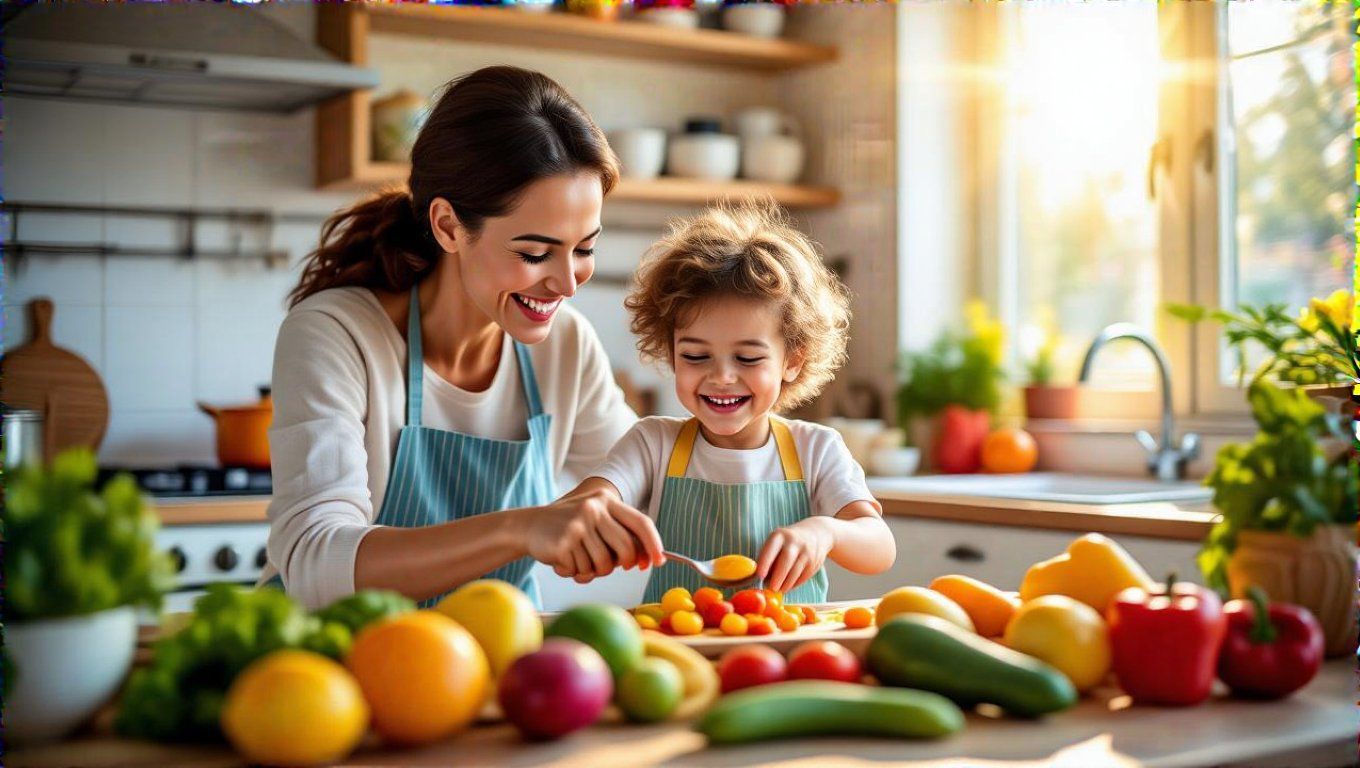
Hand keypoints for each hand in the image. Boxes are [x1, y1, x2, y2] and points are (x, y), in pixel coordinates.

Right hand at [520, 485, 664, 583]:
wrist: (529, 526)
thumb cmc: (570, 529)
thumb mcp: (596, 523)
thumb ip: (619, 536)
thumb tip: (646, 559)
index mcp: (606, 500)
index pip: (641, 522)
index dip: (654, 544)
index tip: (659, 561)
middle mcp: (594, 508)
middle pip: (625, 550)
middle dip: (618, 565)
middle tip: (605, 567)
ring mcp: (578, 523)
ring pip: (602, 565)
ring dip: (591, 571)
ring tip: (576, 560)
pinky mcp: (563, 541)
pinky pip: (580, 571)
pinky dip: (572, 572)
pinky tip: (561, 560)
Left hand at [755, 517, 833, 593]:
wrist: (815, 533)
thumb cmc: (787, 542)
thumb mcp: (776, 543)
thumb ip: (768, 557)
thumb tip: (757, 578)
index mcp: (780, 535)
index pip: (772, 548)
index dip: (765, 561)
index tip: (760, 575)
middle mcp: (794, 541)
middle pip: (786, 559)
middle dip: (778, 576)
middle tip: (771, 588)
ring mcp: (807, 551)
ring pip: (796, 570)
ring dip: (786, 583)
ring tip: (778, 589)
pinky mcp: (815, 562)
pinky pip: (804, 576)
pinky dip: (794, 584)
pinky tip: (788, 586)